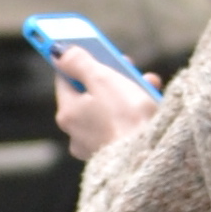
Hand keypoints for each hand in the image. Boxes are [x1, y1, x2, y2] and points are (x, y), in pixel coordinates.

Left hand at [52, 48, 160, 163]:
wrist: (150, 160)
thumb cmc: (127, 119)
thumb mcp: (102, 79)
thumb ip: (79, 62)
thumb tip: (59, 52)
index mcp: (67, 113)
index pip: (65, 78)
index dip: (81, 61)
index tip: (94, 51)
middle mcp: (76, 134)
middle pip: (89, 95)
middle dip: (110, 78)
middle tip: (128, 66)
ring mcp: (94, 148)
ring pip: (107, 111)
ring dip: (127, 95)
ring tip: (148, 86)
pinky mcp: (114, 158)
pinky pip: (119, 128)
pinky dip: (132, 116)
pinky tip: (150, 110)